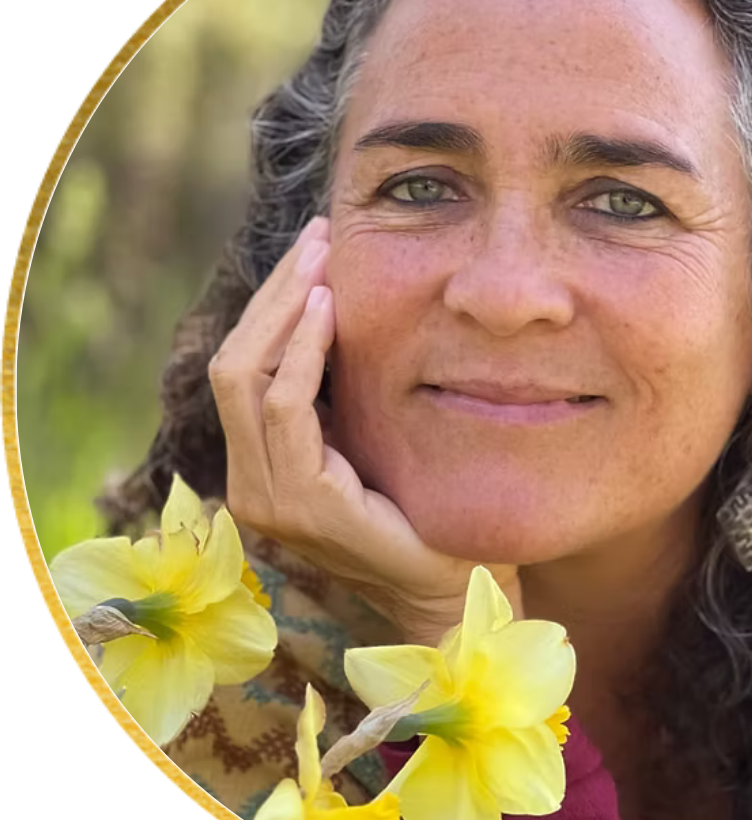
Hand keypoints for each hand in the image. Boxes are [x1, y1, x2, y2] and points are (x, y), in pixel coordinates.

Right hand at [207, 217, 519, 644]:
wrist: (450, 582)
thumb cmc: (417, 509)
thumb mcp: (364, 440)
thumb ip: (333, 397)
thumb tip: (334, 308)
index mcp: (259, 469)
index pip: (240, 371)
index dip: (269, 306)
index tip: (310, 250)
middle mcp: (249, 485)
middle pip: (233, 364)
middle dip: (274, 294)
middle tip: (316, 237)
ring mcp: (269, 499)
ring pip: (247, 377)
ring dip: (286, 309)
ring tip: (322, 260)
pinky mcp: (305, 505)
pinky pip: (288, 410)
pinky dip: (304, 354)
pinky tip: (332, 311)